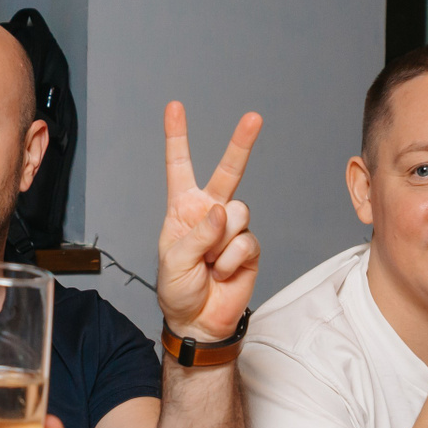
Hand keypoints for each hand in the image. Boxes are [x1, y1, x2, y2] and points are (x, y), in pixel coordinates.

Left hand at [158, 103, 261, 341]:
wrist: (197, 320)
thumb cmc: (177, 288)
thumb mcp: (173, 260)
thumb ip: (196, 234)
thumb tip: (223, 211)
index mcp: (183, 208)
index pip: (180, 166)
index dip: (177, 137)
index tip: (175, 107)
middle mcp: (209, 212)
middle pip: (228, 172)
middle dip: (241, 143)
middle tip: (254, 117)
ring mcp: (232, 228)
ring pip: (238, 213)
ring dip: (220, 242)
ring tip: (208, 263)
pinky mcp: (249, 247)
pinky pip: (245, 242)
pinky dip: (230, 260)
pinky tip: (221, 273)